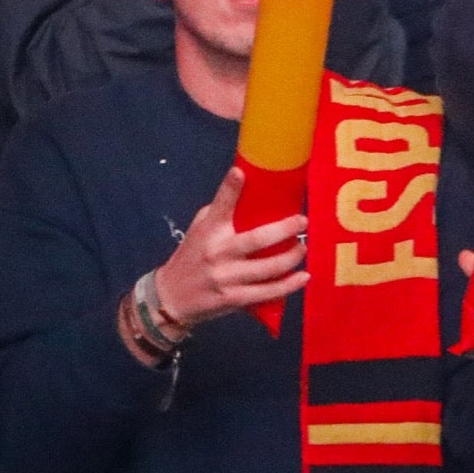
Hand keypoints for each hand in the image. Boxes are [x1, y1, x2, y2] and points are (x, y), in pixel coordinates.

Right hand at [154, 165, 307, 327]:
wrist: (170, 298)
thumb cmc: (191, 256)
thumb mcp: (199, 229)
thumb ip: (220, 213)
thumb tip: (247, 189)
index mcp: (209, 231)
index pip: (220, 206)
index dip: (230, 188)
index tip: (240, 172)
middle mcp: (218, 254)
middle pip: (257, 240)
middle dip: (284, 229)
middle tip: (302, 221)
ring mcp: (227, 279)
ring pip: (267, 269)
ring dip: (291, 257)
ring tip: (303, 248)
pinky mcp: (233, 300)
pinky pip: (266, 293)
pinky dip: (288, 286)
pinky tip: (303, 277)